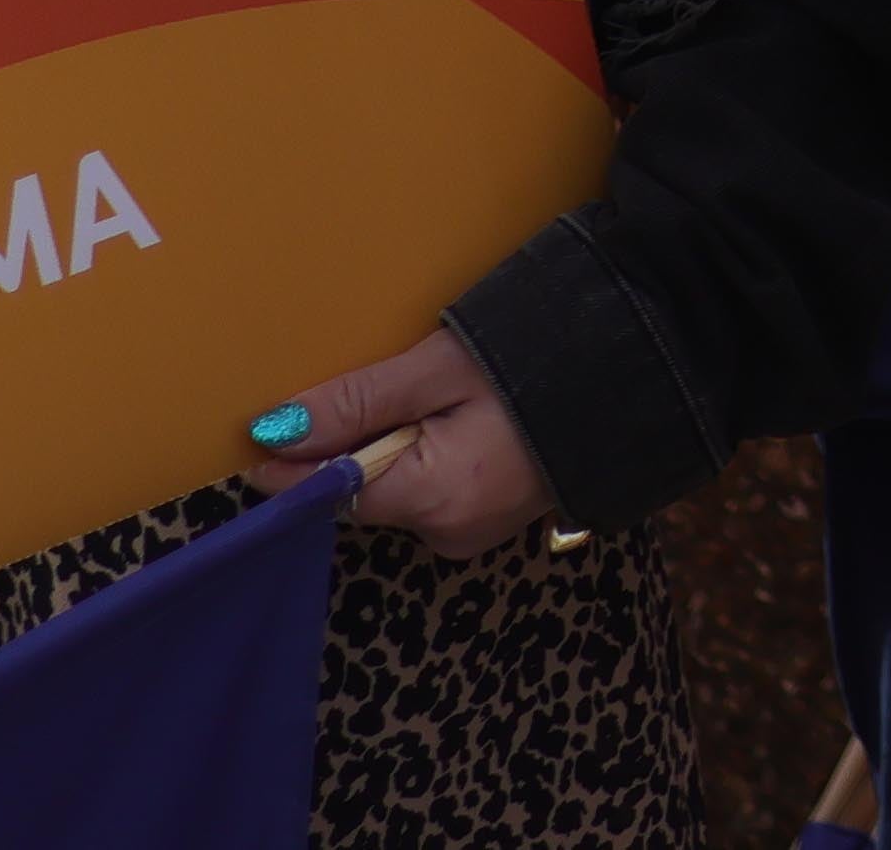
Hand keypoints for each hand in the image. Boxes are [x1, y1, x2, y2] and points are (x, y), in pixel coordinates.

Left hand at [239, 329, 553, 559]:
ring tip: (426, 395)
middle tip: (374, 388)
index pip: (332, 492)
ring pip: (398, 491)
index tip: (256, 441)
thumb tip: (276, 428)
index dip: (290, 468)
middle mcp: (449, 532)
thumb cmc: (539, 359)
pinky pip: (431, 493)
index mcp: (434, 499)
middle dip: (354, 447)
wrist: (634, 364)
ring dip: (392, 449)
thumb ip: (358, 402)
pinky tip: (454, 418)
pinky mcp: (491, 519)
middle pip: (364, 491)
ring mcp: (474, 532)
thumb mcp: (439, 370)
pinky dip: (426, 458)